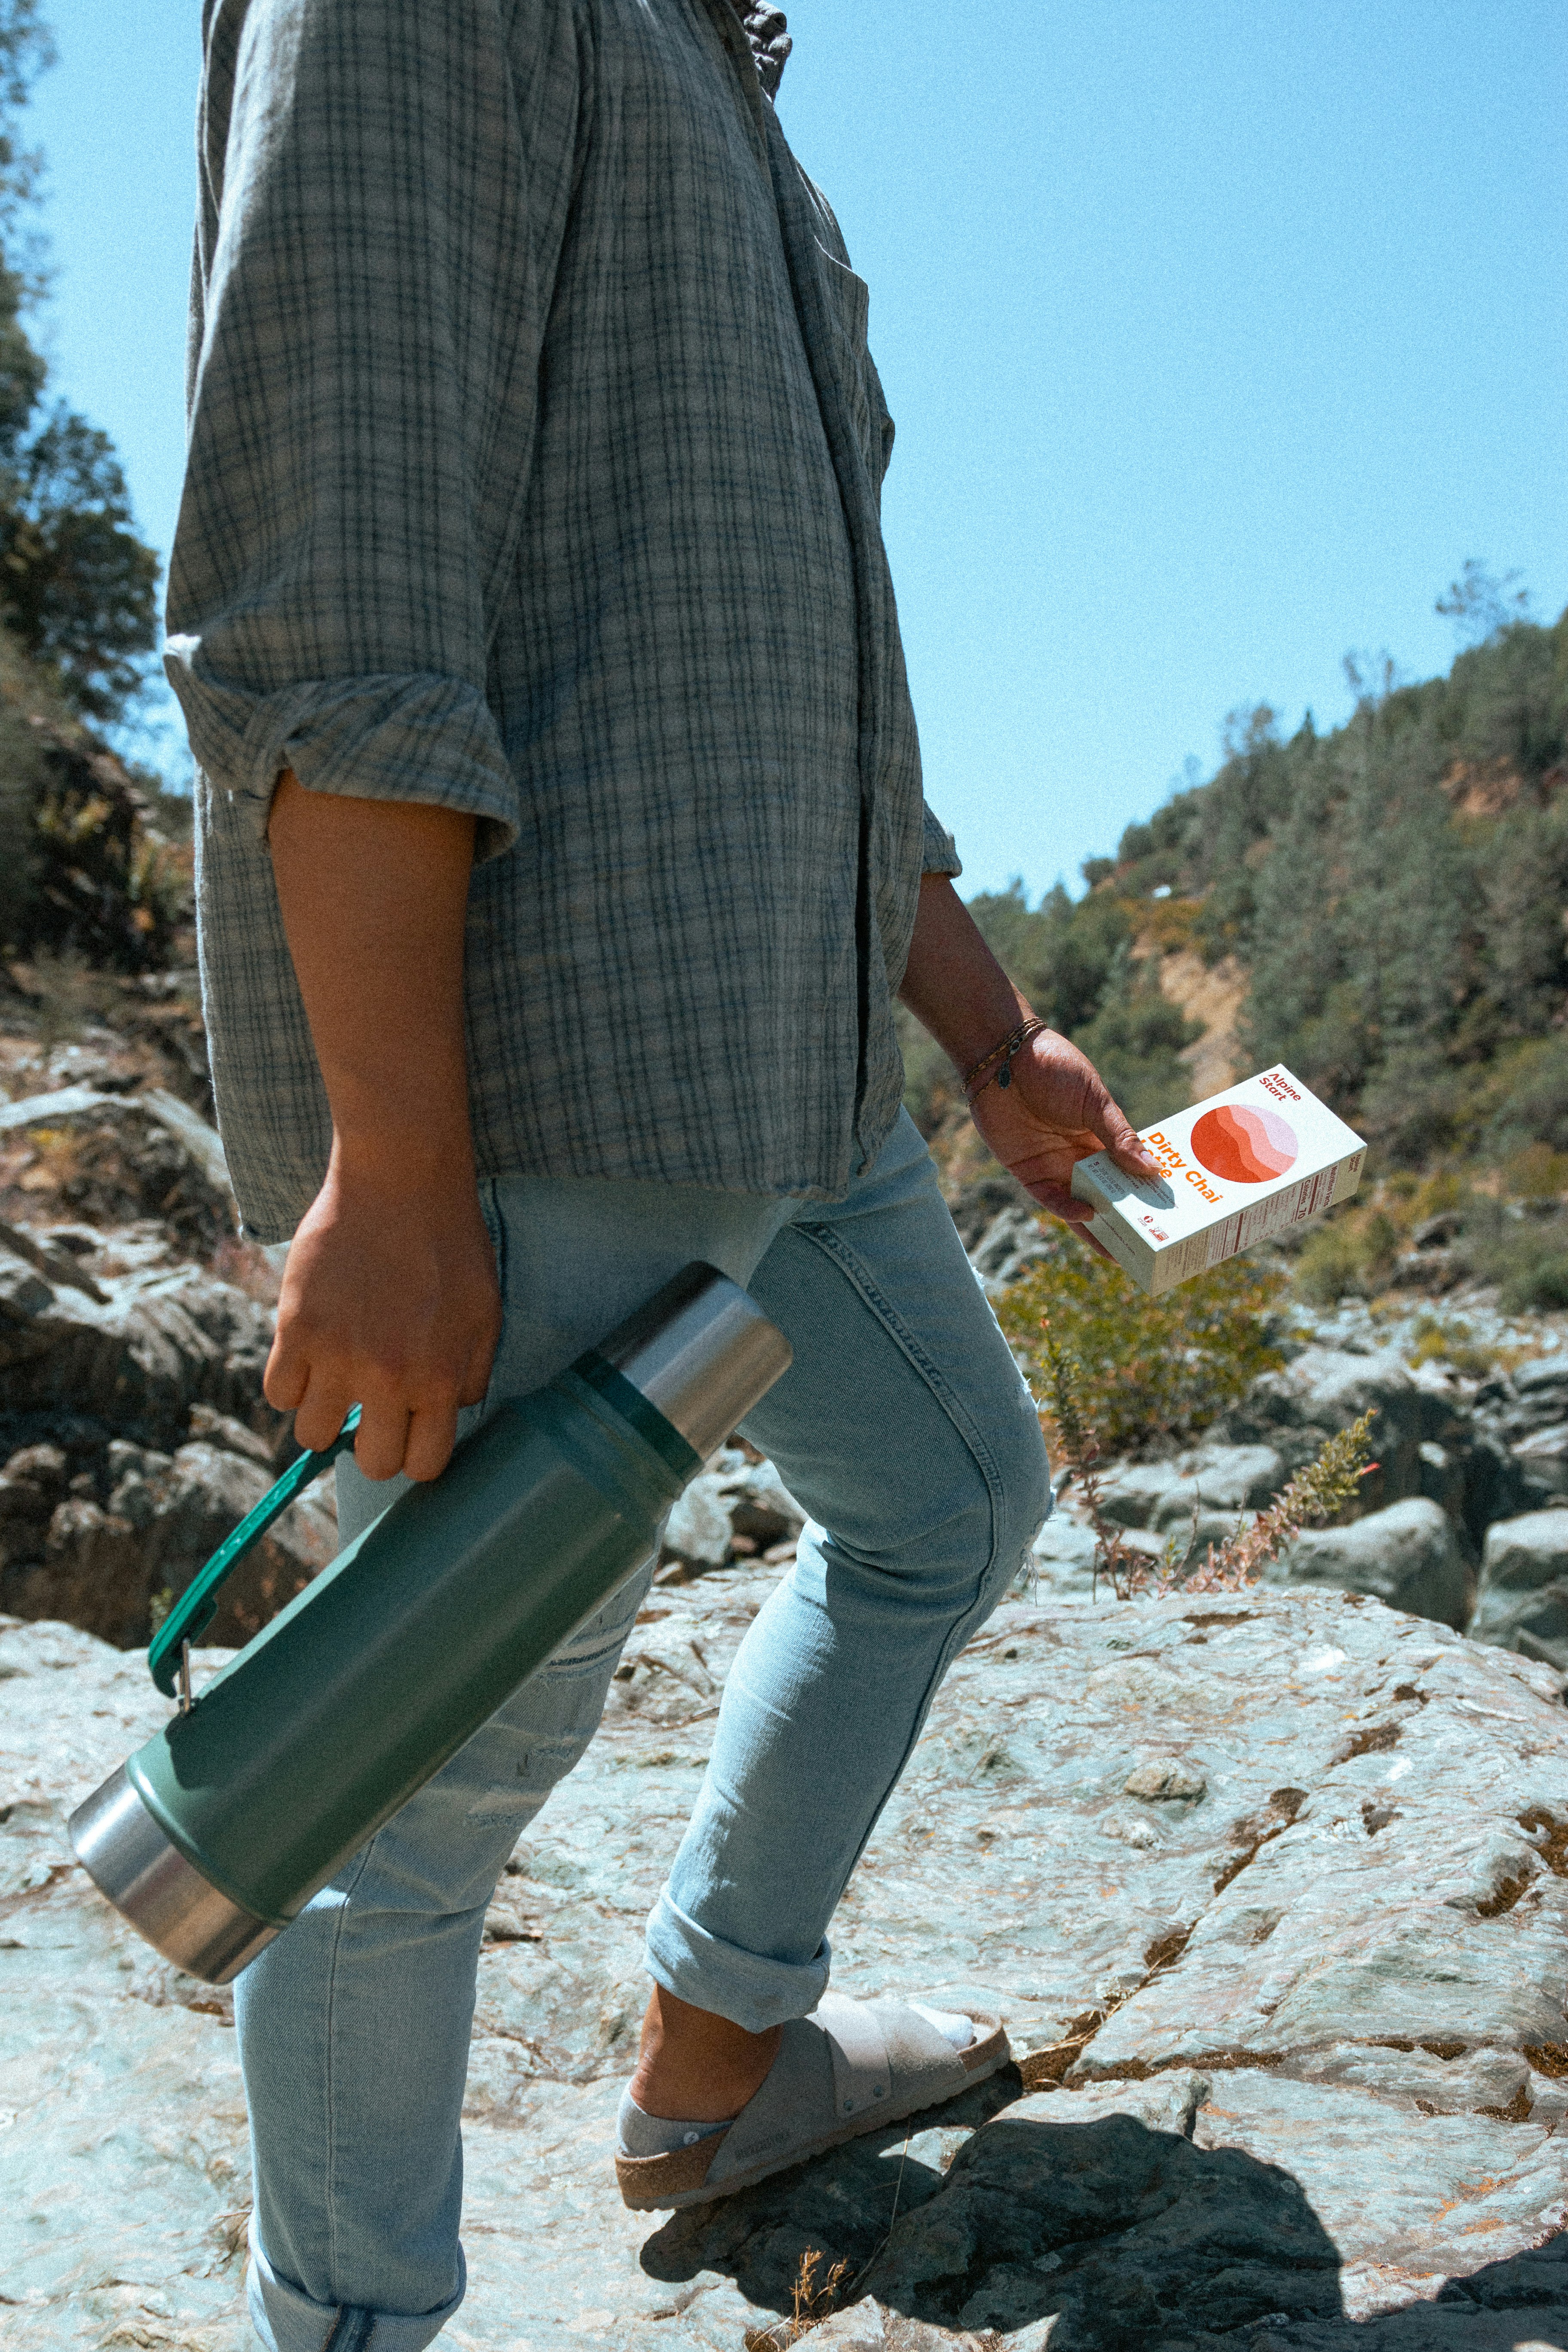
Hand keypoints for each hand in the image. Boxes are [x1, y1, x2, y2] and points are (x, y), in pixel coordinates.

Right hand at [264, 1149, 502, 1482]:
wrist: (401, 1181)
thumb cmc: (449, 1245)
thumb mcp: (485, 1315)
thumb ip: (469, 1375)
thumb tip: (449, 1416)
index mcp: (440, 1379)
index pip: (423, 1465)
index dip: (414, 1455)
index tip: (407, 1434)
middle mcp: (389, 1378)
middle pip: (371, 1463)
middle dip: (372, 1444)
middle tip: (371, 1411)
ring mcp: (338, 1356)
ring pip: (314, 1435)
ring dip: (326, 1415)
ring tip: (337, 1380)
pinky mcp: (296, 1327)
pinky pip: (279, 1393)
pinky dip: (291, 1382)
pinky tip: (310, 1354)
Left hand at [967, 1028, 1161, 1244]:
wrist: (1005, 1056)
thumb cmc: (1054, 1067)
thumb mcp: (1095, 1100)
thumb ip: (1120, 1136)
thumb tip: (1153, 1170)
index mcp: (1100, 1137)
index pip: (1127, 1171)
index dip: (1143, 1192)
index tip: (1166, 1213)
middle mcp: (1079, 1156)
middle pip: (1105, 1195)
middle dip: (1123, 1220)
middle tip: (1147, 1245)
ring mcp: (1054, 1165)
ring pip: (1079, 1205)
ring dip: (1097, 1229)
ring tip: (1118, 1252)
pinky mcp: (1027, 1172)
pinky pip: (1050, 1199)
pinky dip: (1067, 1209)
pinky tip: (1086, 1216)